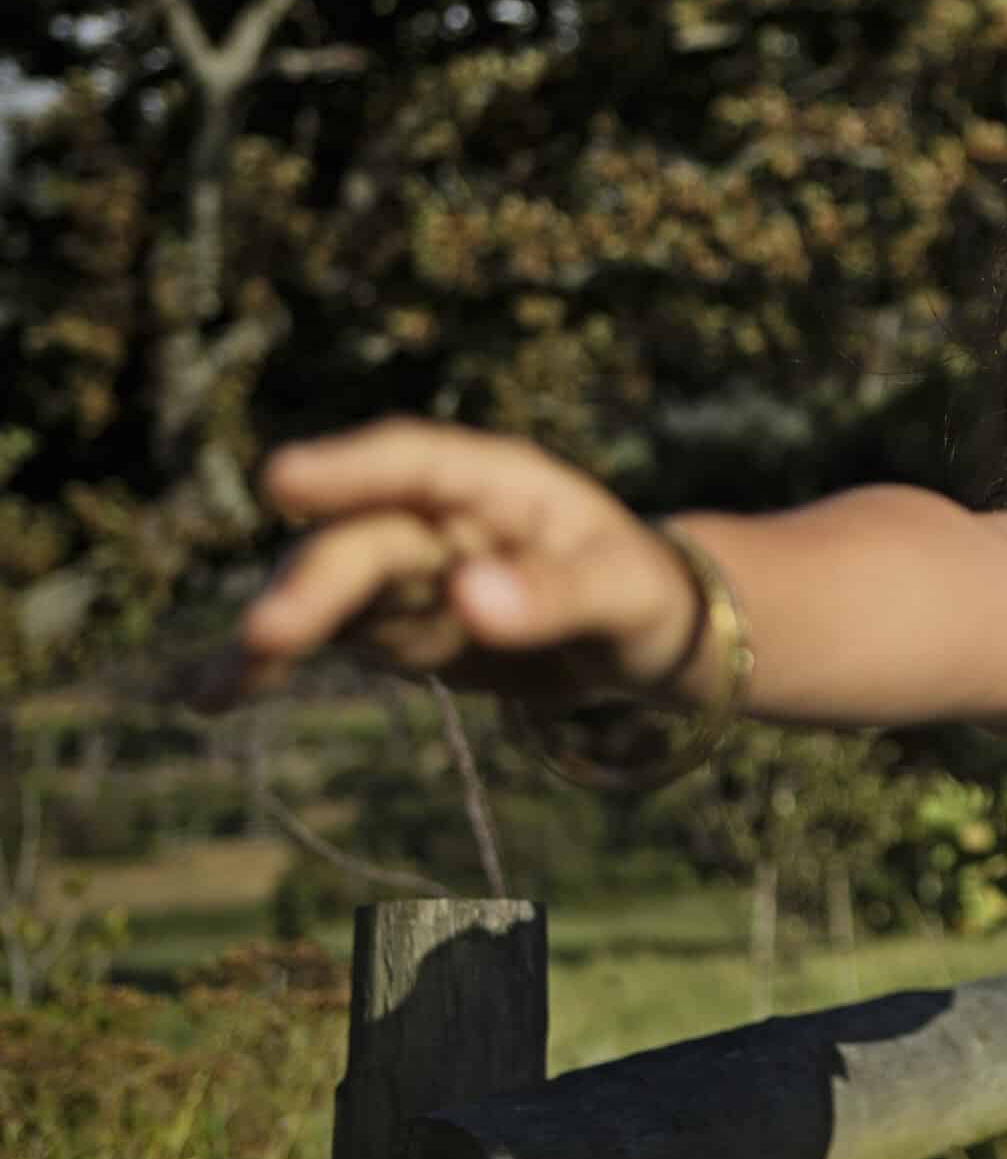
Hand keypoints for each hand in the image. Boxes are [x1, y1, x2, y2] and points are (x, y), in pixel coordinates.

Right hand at [192, 418, 699, 711]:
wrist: (643, 635)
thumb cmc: (644, 595)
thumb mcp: (624, 597)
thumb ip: (555, 597)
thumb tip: (471, 597)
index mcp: (499, 483)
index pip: (418, 462)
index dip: (351, 468)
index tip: (283, 480)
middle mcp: (436, 516)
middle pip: (364, 542)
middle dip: (313, 586)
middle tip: (268, 635)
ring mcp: (406, 568)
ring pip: (327, 591)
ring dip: (273, 632)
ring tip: (216, 685)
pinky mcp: (390, 623)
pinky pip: (326, 639)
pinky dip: (271, 666)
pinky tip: (209, 697)